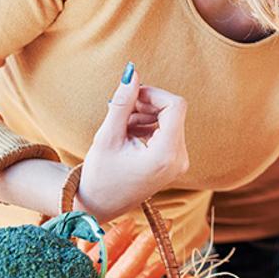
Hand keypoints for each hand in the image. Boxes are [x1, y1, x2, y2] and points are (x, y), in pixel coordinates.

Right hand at [76, 64, 188, 221]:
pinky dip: (149, 125)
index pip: (175, 106)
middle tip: (121, 110)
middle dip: (147, 105)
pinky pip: (168, 131)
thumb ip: (122, 103)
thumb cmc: (99, 174)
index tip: (132, 96)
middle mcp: (179, 159)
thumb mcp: (107, 136)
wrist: (100, 205)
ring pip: (171, 119)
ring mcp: (179, 162)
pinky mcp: (175, 162)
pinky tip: (129, 133)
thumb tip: (132, 72)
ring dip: (146, 115)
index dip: (154, 94)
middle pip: (173, 111)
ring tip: (121, 125)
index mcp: (166, 155)